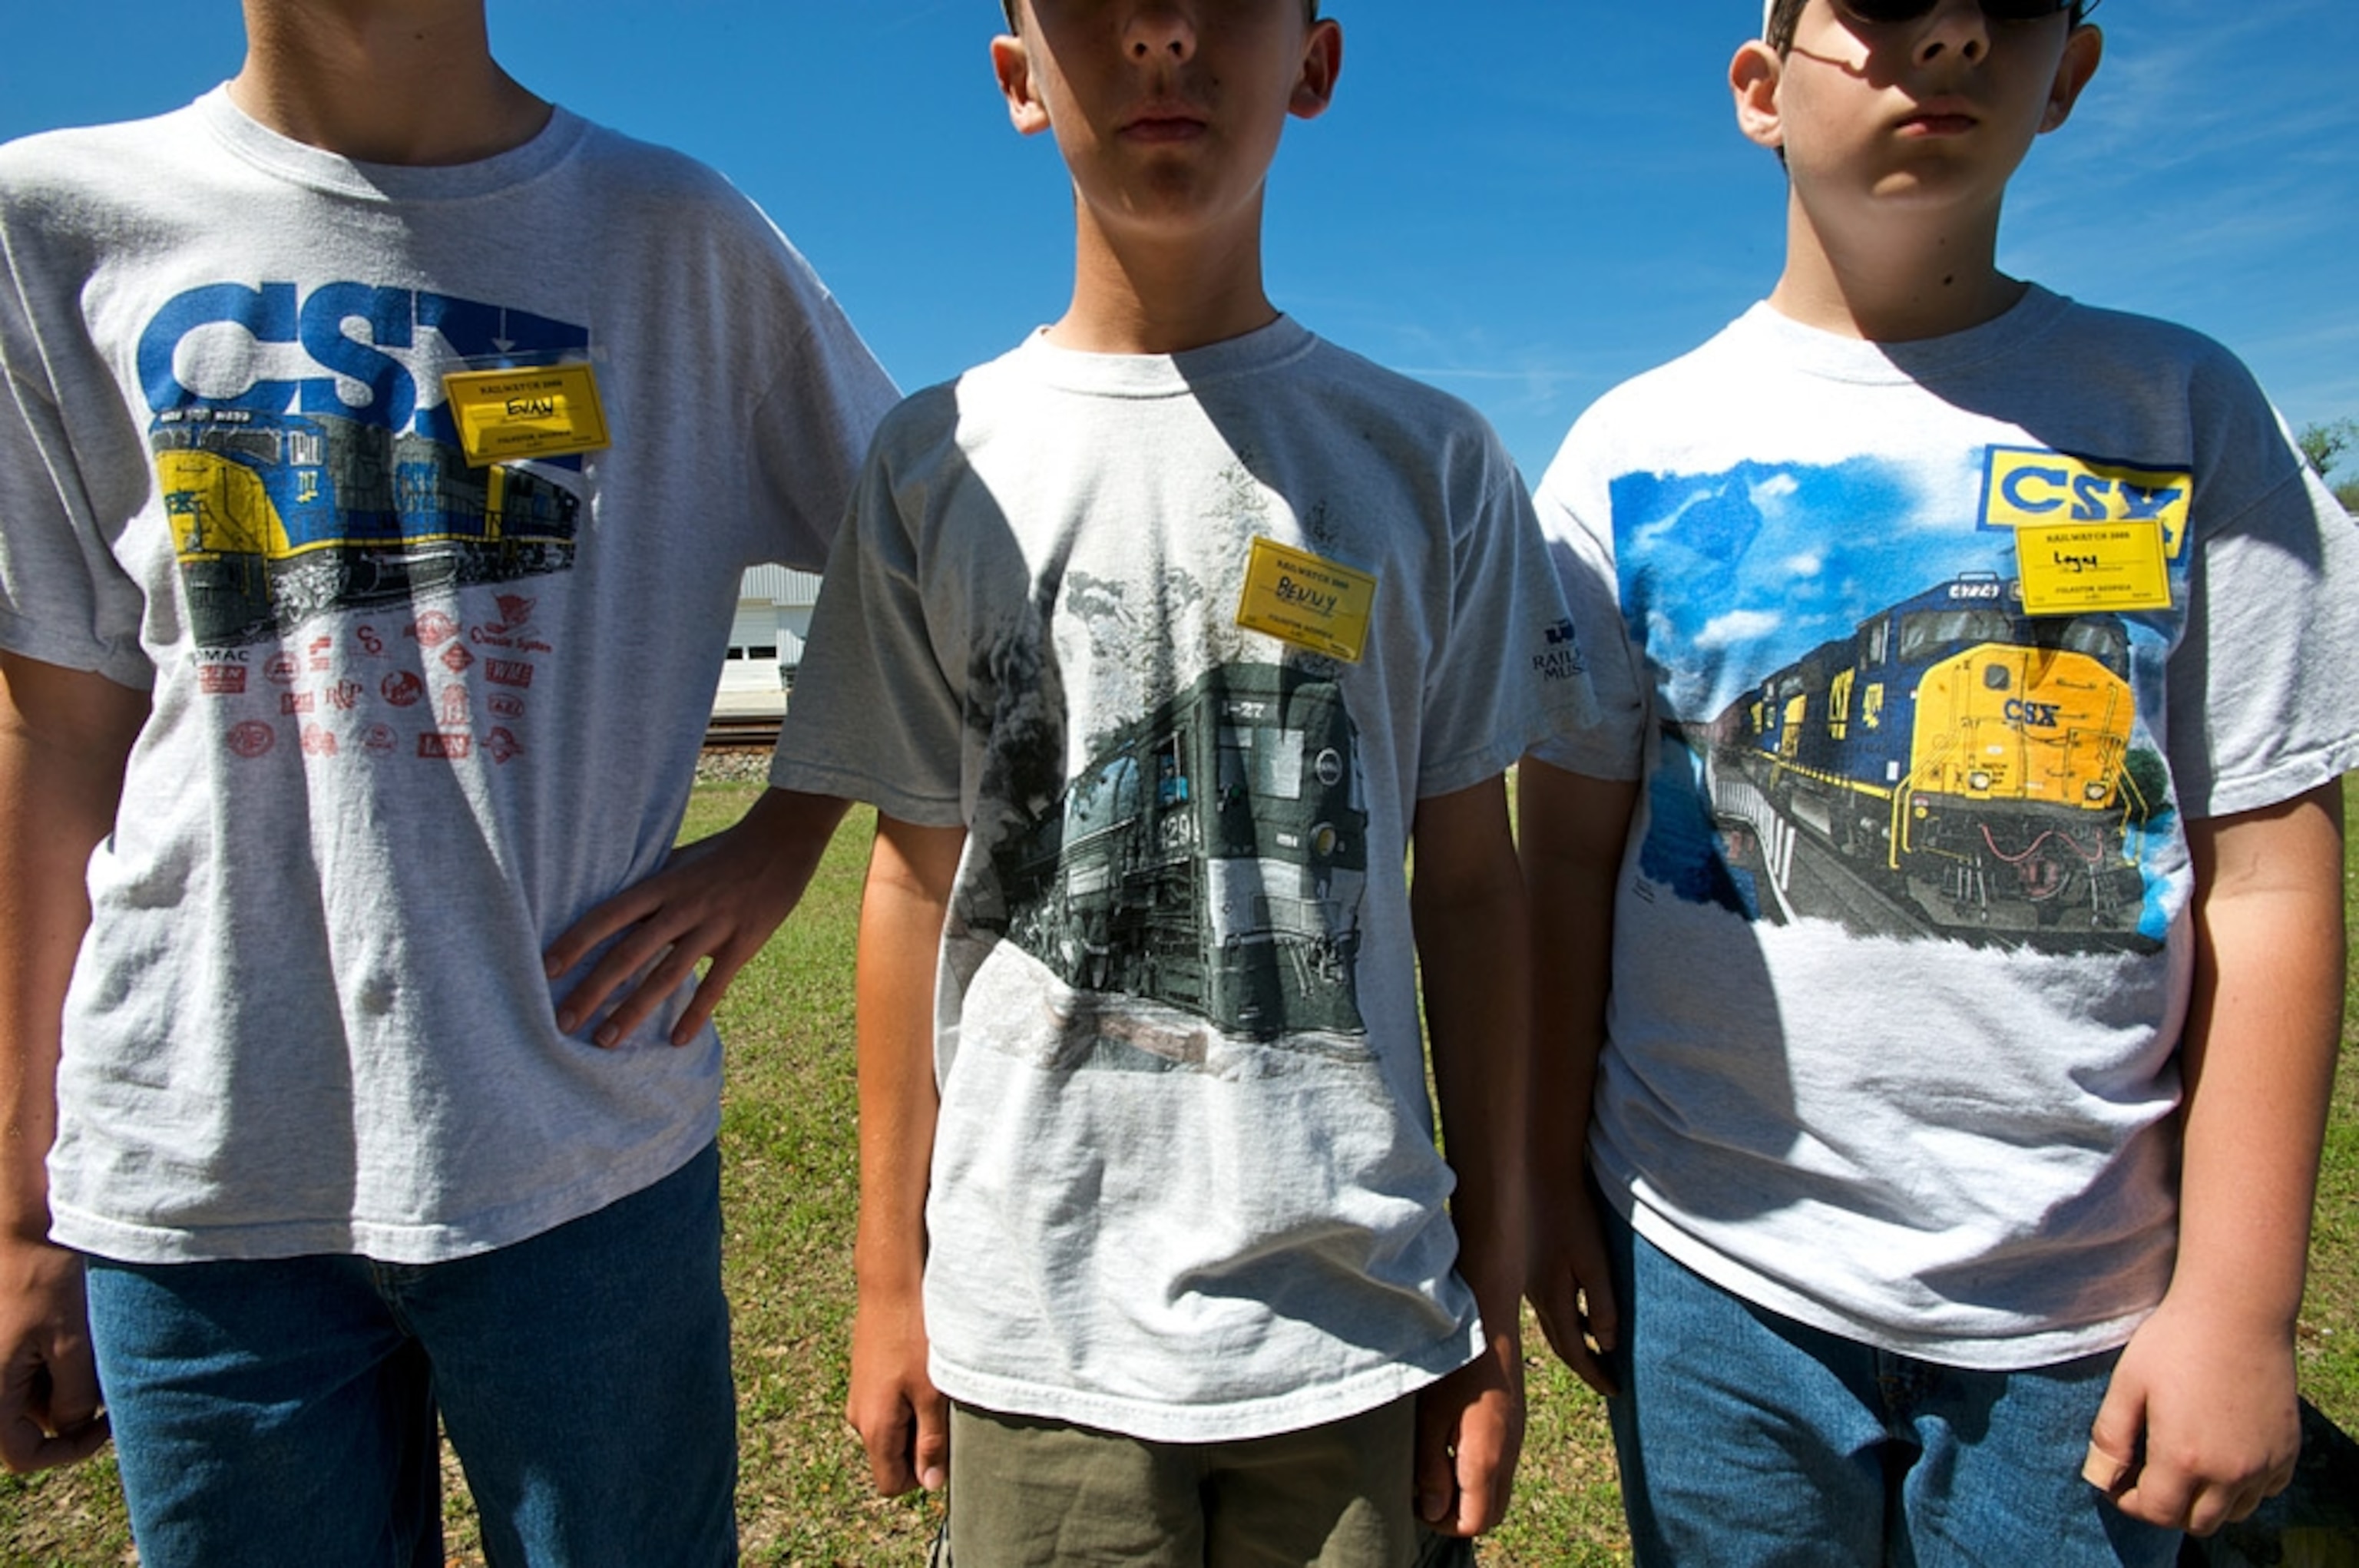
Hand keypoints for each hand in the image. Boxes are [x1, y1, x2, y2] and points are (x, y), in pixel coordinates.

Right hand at [0, 1234, 108, 1473]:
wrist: (23, 1226)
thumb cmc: (46, 1278)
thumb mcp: (71, 1341)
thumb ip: (73, 1394)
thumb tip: (73, 1426)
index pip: (24, 1455)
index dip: (69, 1450)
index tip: (107, 1423)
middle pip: (30, 1426)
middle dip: (72, 1409)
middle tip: (106, 1374)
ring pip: (34, 1398)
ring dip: (66, 1383)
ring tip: (88, 1342)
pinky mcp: (3, 1344)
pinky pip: (30, 1371)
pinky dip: (56, 1363)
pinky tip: (74, 1330)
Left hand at [545, 789, 846, 1045]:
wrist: (782, 841)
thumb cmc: (724, 851)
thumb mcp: (680, 860)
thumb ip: (649, 887)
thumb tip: (612, 911)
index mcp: (662, 883)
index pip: (609, 915)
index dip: (577, 942)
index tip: (546, 969)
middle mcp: (683, 905)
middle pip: (630, 952)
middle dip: (594, 989)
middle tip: (563, 1022)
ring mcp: (714, 925)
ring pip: (667, 975)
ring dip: (633, 1010)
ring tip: (606, 1040)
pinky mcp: (745, 942)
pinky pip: (716, 984)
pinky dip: (695, 1014)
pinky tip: (675, 1040)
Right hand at [846, 1290, 946, 1496]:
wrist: (889, 1286)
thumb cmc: (913, 1337)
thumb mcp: (933, 1394)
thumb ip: (932, 1442)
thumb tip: (930, 1484)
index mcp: (874, 1429)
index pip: (891, 1483)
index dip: (921, 1476)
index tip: (944, 1445)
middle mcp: (859, 1418)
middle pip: (892, 1457)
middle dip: (921, 1444)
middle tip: (943, 1409)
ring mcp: (860, 1397)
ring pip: (893, 1429)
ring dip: (917, 1418)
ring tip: (934, 1385)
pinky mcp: (866, 1378)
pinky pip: (888, 1406)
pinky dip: (908, 1398)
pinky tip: (922, 1369)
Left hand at [1413, 1327, 1523, 1536]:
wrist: (1488, 1315)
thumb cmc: (1453, 1362)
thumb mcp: (1430, 1418)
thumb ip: (1431, 1469)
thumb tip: (1432, 1511)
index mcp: (1487, 1458)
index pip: (1474, 1523)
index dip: (1441, 1522)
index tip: (1415, 1498)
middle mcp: (1509, 1453)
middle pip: (1490, 1513)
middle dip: (1457, 1513)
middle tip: (1423, 1488)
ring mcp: (1515, 1437)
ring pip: (1497, 1489)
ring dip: (1467, 1490)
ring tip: (1434, 1461)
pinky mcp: (1514, 1422)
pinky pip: (1501, 1464)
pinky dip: (1477, 1469)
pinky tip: (1451, 1438)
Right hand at [1527, 1183, 1619, 1395]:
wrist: (1536, 1176)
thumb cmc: (1569, 1215)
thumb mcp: (1592, 1260)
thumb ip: (1601, 1303)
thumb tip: (1610, 1344)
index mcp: (1553, 1299)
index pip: (1575, 1351)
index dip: (1596, 1373)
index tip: (1616, 1390)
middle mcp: (1537, 1297)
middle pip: (1562, 1344)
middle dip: (1585, 1365)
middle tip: (1608, 1380)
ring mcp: (1532, 1283)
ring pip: (1556, 1326)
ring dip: (1576, 1344)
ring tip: (1597, 1354)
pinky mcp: (1532, 1267)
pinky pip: (1552, 1307)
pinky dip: (1569, 1321)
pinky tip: (1582, 1314)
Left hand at [2083, 1293, 2300, 1536]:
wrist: (2236, 1310)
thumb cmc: (2174, 1341)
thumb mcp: (2128, 1384)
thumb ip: (2110, 1436)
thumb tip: (2098, 1478)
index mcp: (2184, 1458)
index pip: (2156, 1512)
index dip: (2129, 1502)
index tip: (2119, 1481)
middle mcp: (2230, 1472)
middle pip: (2197, 1522)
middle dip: (2167, 1509)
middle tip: (2148, 1477)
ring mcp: (2263, 1463)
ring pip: (2234, 1512)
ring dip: (2206, 1502)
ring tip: (2185, 1468)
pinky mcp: (2287, 1450)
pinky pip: (2266, 1490)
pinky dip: (2243, 1487)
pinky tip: (2223, 1455)